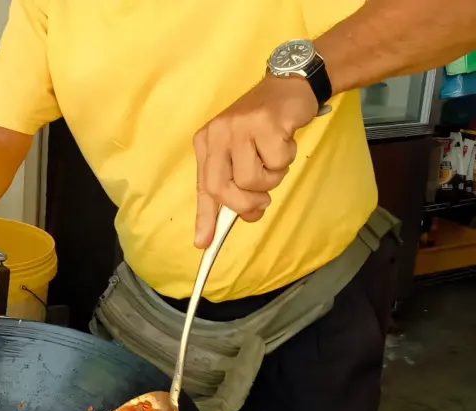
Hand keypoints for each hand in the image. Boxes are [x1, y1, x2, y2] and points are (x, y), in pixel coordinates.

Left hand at [193, 75, 317, 247]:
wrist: (289, 86)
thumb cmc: (264, 127)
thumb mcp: (242, 152)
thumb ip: (237, 184)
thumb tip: (242, 217)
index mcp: (206, 143)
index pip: (203, 187)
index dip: (205, 217)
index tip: (203, 243)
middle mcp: (217, 134)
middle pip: (224, 188)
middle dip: (246, 204)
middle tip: (262, 201)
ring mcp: (239, 127)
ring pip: (253, 179)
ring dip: (272, 177)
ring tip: (275, 158)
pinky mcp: (265, 123)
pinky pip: (277, 162)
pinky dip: (287, 159)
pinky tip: (284, 140)